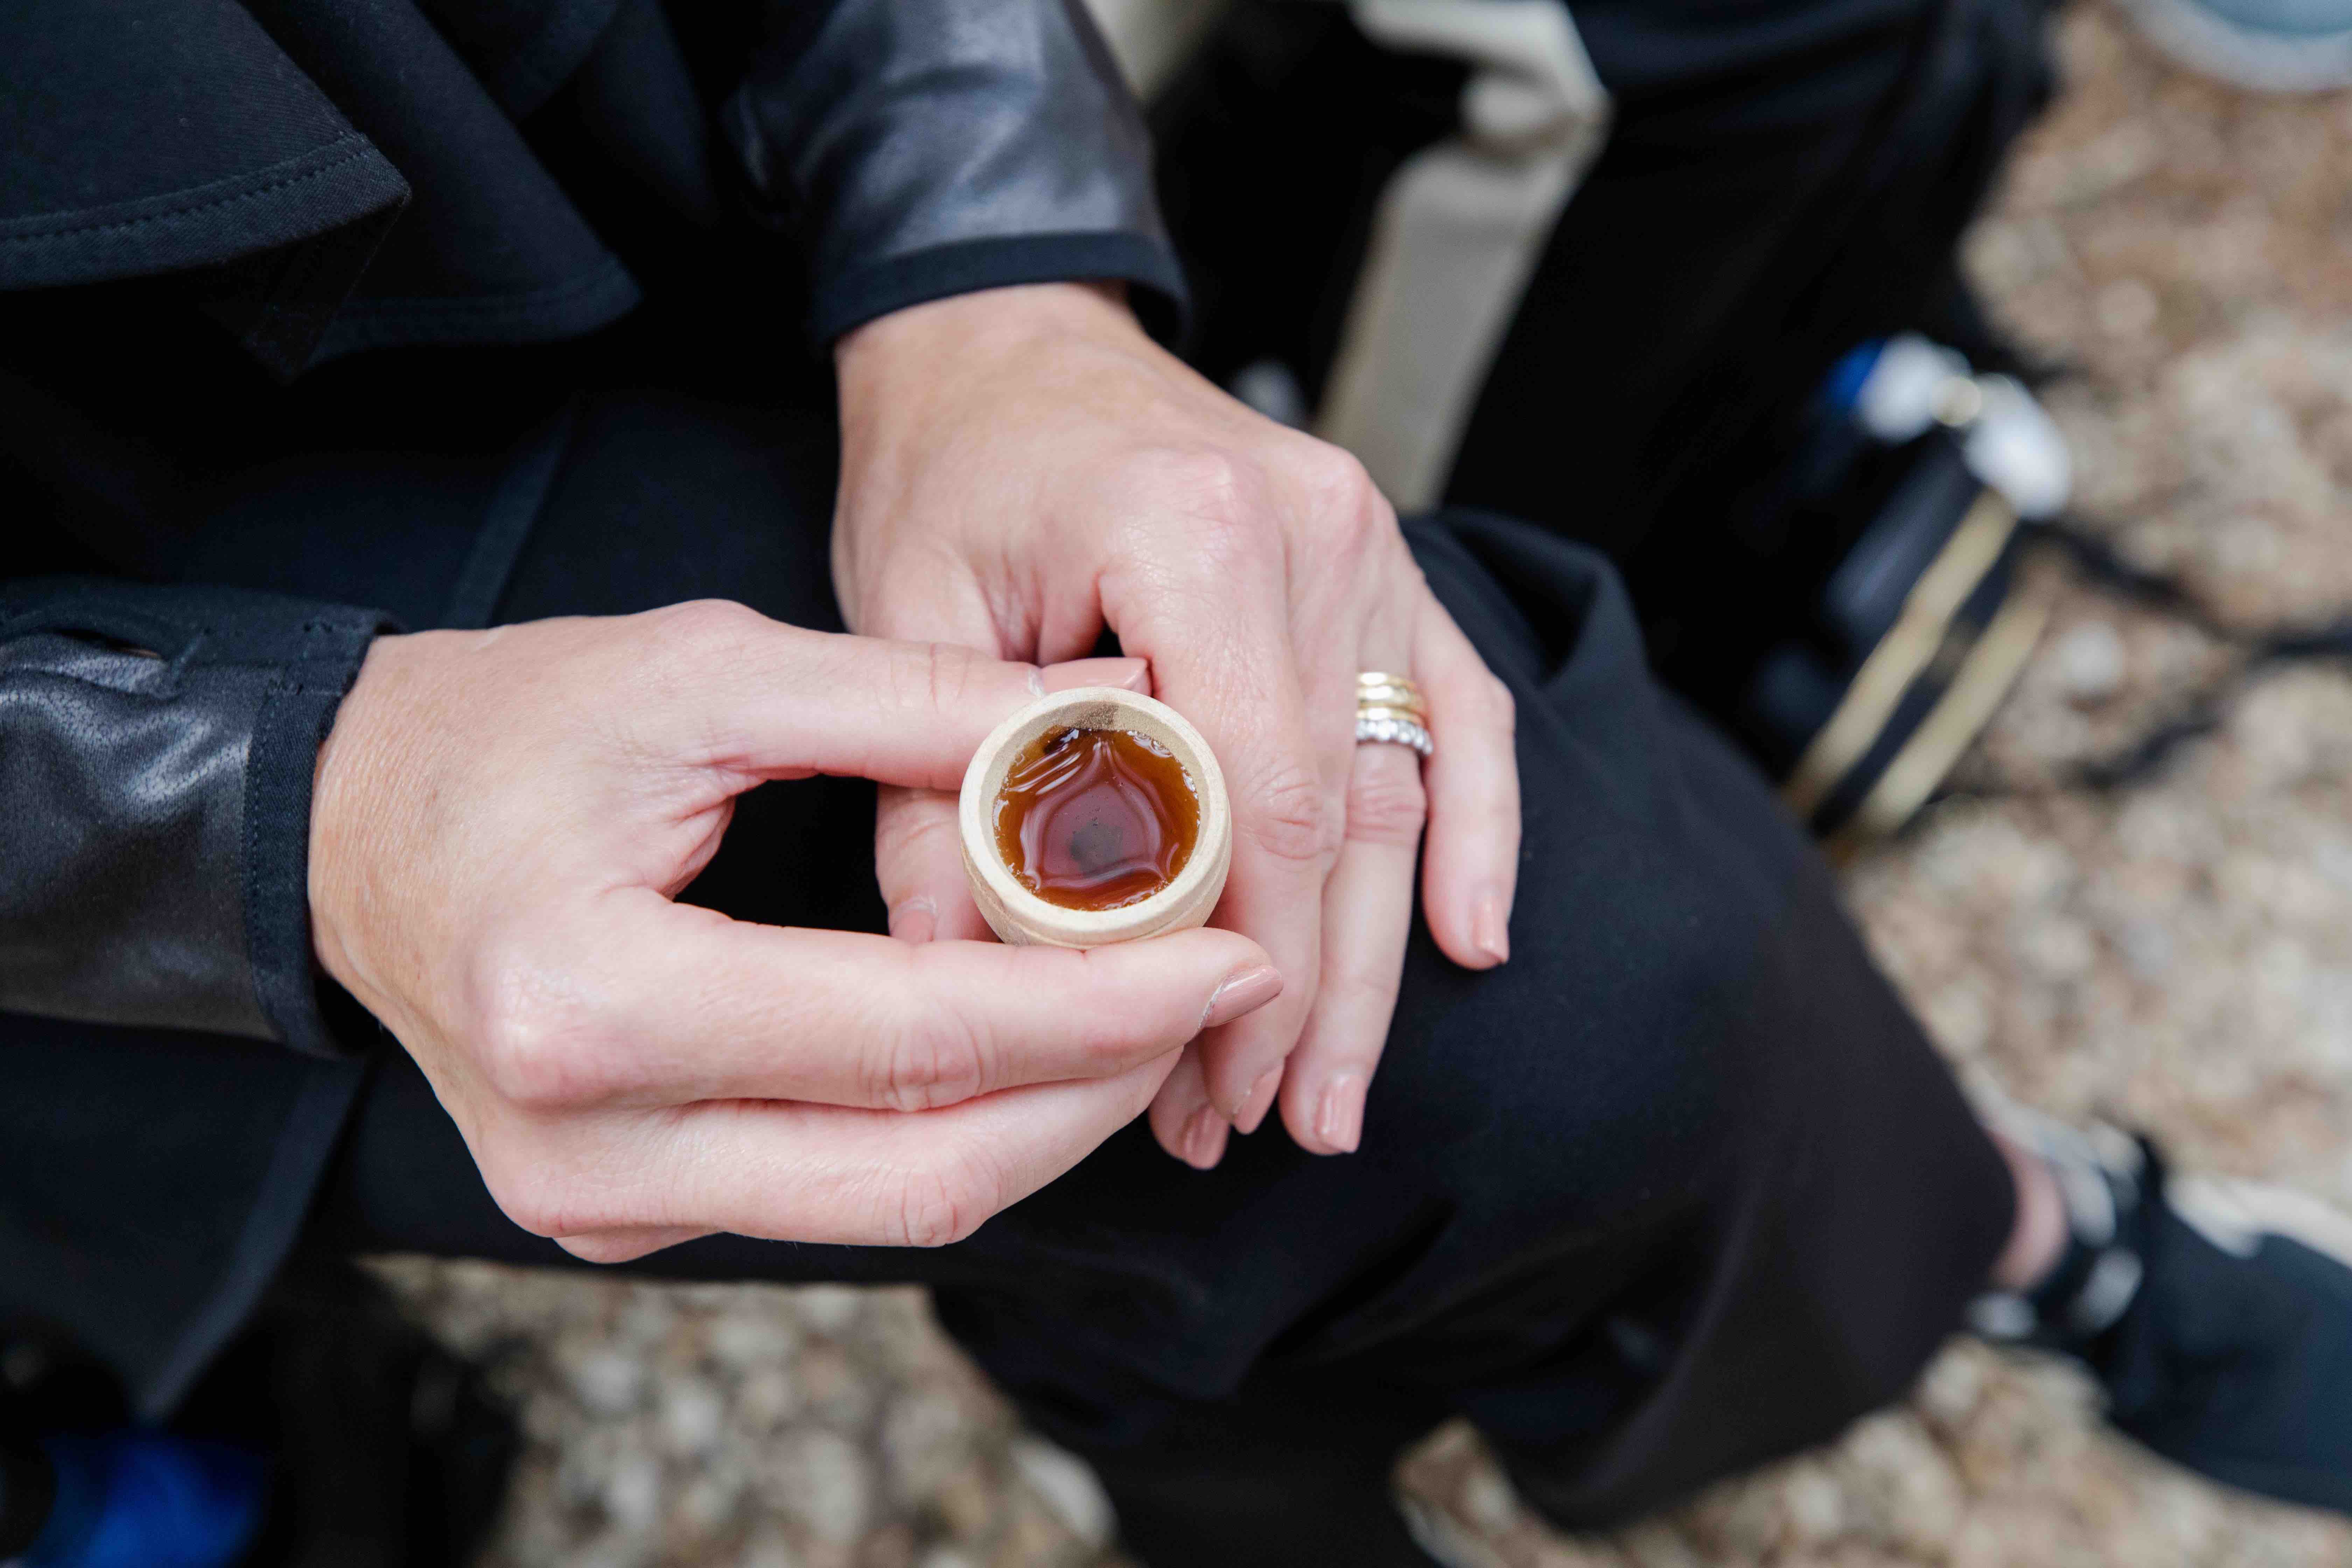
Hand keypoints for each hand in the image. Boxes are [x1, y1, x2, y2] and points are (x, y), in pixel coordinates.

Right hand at [308, 604, 1281, 1261]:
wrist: (346, 823)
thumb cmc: (509, 726)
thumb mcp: (709, 670)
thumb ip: (915, 704)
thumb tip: (1116, 725)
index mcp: (591, 1002)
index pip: (914, 1035)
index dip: (1096, 1005)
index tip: (1230, 952)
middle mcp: (590, 1146)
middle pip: (926, 1165)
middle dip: (1101, 1085)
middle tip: (1218, 986)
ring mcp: (602, 1205)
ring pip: (900, 1200)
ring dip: (1048, 1117)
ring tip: (1149, 1011)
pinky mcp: (623, 1213)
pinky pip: (840, 1191)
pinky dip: (959, 1126)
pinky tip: (1034, 1046)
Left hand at [833, 283, 1518, 1166]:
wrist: (1009, 340)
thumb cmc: (949, 469)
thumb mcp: (905, 615)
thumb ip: (931, 795)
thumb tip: (953, 983)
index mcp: (1193, 532)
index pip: (1252, 797)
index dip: (1237, 966)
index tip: (1198, 1088)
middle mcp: (1312, 534)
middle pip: (1337, 816)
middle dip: (1307, 996)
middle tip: (1274, 1129)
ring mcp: (1368, 548)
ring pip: (1397, 791)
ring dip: (1375, 957)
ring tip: (1336, 1096)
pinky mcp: (1386, 566)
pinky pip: (1458, 712)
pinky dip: (1471, 827)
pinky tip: (1474, 938)